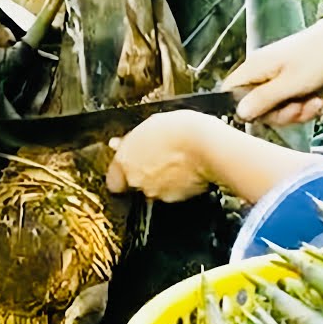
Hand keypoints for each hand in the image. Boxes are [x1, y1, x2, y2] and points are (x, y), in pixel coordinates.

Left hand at [106, 111, 225, 201]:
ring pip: (154, 189)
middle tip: (159, 157)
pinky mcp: (176, 200)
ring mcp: (156, 192)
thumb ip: (131, 139)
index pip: (113, 181)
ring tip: (177, 160)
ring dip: (162, 178)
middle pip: (135, 184)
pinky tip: (187, 169)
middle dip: (144, 173)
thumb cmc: (181, 130)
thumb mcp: (150, 124)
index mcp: (126, 161)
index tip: (131, 165)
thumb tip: (118, 144)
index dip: (122, 173)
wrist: (209, 146)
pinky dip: (178, 185)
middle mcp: (137, 181)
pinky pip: (173, 192)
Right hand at [222, 27, 322, 125]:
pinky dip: (304, 105)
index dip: (243, 109)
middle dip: (280, 114)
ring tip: (314, 103)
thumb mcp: (289, 84)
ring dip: (296, 111)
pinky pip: (290, 102)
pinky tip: (318, 100)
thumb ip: (262, 100)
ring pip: (276, 107)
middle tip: (298, 108)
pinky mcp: (291, 81)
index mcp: (254, 68)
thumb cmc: (318, 57)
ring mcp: (276, 76)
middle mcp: (261, 72)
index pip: (230, 92)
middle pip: (256, 106)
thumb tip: (239, 113)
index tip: (265, 115)